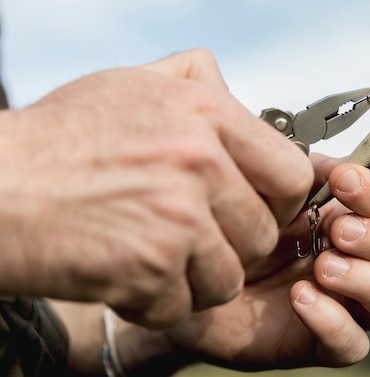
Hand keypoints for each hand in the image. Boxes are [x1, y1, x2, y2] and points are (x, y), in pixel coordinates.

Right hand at [0, 49, 312, 327]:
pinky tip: (129, 277)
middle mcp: (200, 161)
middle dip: (233, 246)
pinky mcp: (151, 267)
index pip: (292, 172)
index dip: (280, 200)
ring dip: (197, 279)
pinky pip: (186, 305)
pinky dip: (159, 302)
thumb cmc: (60, 139)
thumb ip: (194, 80)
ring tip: (159, 258)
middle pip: (264, 233)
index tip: (257, 209)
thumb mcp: (132, 83)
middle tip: (194, 241)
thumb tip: (234, 91)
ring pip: (231, 276)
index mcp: (205, 113)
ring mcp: (178, 216)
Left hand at [163, 154, 369, 369]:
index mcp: (360, 225)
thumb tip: (343, 168)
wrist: (200, 265)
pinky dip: (334, 321)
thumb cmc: (246, 225)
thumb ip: (312, 172)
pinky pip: (353, 346)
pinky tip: (300, 298)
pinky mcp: (320, 343)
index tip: (343, 181)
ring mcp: (348, 307)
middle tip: (338, 231)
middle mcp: (365, 266)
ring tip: (323, 266)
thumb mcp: (278, 189)